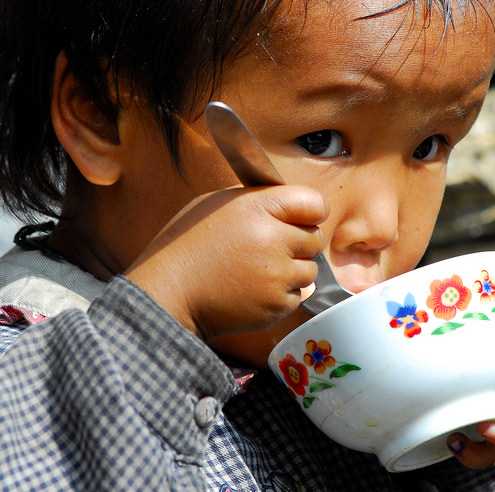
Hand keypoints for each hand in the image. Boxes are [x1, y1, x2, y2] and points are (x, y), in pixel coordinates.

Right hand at [125, 185, 326, 340]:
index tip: (300, 218)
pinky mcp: (277, 305)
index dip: (310, 211)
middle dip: (299, 242)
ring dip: (292, 270)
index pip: (315, 203)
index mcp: (259, 207)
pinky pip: (298, 295)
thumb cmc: (188, 245)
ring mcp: (278, 275)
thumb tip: (287, 207)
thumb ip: (257, 200)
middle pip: (315, 238)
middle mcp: (274, 240)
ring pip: (310, 269)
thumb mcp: (216, 204)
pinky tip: (254, 289)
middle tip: (270, 247)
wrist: (168, 292)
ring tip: (257, 270)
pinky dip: (282, 294)